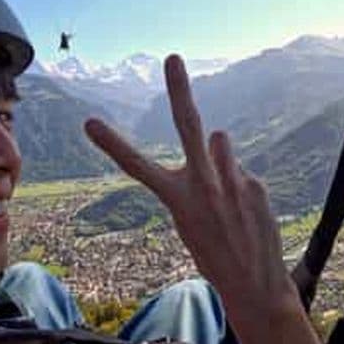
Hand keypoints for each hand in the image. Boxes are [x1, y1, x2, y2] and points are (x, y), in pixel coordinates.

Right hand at [85, 54, 321, 343]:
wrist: (254, 285)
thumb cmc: (215, 252)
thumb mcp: (194, 218)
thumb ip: (202, 174)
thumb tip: (217, 137)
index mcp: (176, 198)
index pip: (136, 166)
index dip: (111, 143)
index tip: (89, 122)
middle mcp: (201, 185)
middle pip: (188, 126)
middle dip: (179, 90)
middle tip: (172, 58)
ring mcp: (230, 182)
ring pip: (219, 143)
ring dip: (219, 159)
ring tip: (226, 196)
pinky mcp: (254, 184)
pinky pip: (240, 171)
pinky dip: (240, 184)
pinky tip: (246, 212)